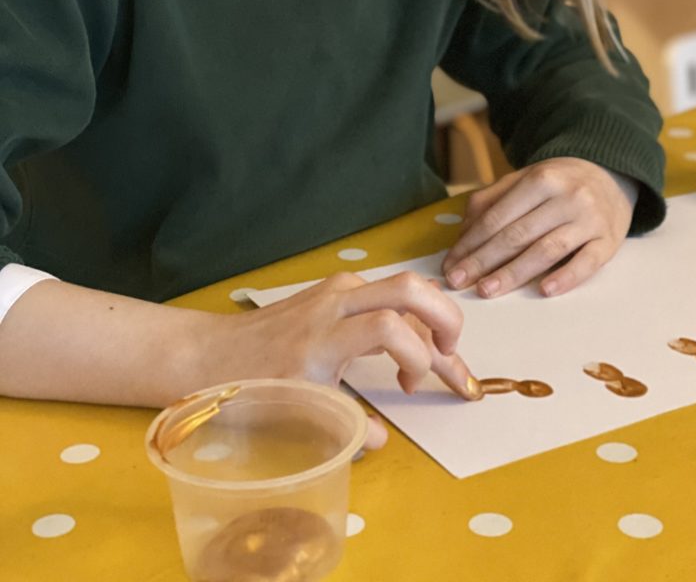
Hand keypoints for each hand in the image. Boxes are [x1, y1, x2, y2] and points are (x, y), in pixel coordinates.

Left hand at [203, 271, 475, 445]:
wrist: (214, 351)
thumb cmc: (254, 384)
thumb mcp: (301, 413)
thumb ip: (348, 426)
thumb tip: (380, 439)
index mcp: (325, 336)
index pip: (390, 327)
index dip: (415, 357)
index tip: (410, 388)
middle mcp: (337, 302)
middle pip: (411, 288)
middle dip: (446, 319)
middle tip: (452, 356)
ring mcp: (339, 289)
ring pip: (405, 286)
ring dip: (432, 318)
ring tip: (439, 358)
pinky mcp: (339, 288)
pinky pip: (387, 292)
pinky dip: (410, 315)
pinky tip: (408, 348)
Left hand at [441, 158, 635, 298]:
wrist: (611, 176)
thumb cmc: (558, 183)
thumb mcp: (525, 179)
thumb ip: (492, 201)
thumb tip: (463, 235)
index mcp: (540, 178)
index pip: (498, 216)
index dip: (471, 242)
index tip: (450, 264)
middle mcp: (566, 196)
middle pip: (518, 234)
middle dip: (484, 260)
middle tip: (459, 281)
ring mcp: (589, 219)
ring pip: (547, 249)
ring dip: (514, 272)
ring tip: (487, 289)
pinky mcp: (609, 240)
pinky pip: (588, 262)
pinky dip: (566, 276)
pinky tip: (545, 290)